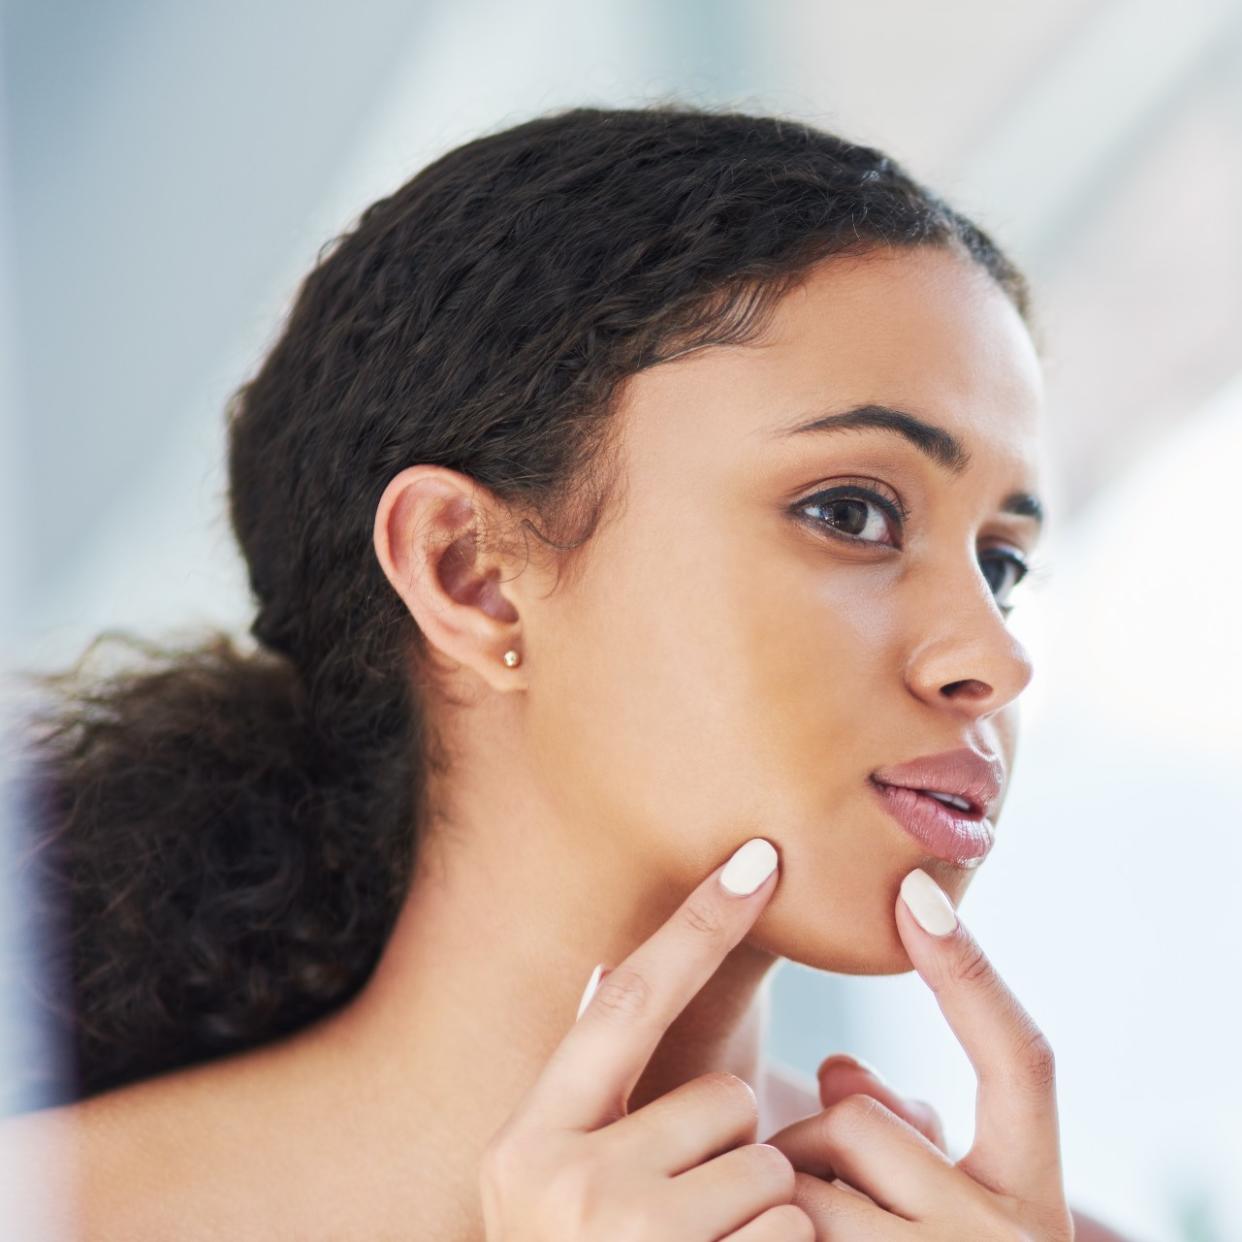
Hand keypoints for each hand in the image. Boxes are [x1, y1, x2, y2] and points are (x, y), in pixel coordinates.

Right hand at [478, 837, 815, 1240]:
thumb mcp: (550, 1186)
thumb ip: (585, 1091)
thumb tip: (602, 971)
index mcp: (527, 1143)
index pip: (625, 1004)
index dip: (697, 928)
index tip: (756, 861)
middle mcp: (567, 1183)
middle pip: (723, 1100)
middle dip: (728, 1152)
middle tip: (685, 1224)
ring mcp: (628, 1237)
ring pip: (766, 1166)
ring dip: (757, 1215)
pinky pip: (793, 1231)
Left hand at [764, 867, 1074, 1239]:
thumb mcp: (943, 1219)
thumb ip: (902, 1137)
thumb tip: (837, 1070)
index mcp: (1031, 1204)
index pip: (1021, 1061)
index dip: (969, 972)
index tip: (914, 888)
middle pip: (859, 1118)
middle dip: (811, 1139)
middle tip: (806, 1186)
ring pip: (803, 1170)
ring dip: (778, 1187)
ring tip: (783, 1228)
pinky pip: (777, 1223)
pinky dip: (753, 1225)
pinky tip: (755, 1239)